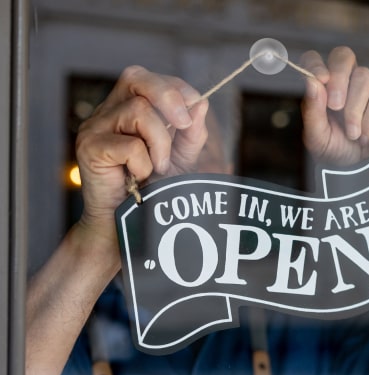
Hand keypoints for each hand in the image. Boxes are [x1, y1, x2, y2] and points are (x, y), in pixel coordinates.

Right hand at [75, 66, 208, 229]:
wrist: (125, 226)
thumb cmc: (149, 191)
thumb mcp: (178, 159)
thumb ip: (190, 134)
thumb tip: (201, 104)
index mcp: (124, 108)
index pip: (146, 78)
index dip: (174, 86)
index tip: (195, 105)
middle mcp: (106, 112)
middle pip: (135, 78)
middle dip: (169, 97)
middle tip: (185, 125)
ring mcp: (94, 128)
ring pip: (138, 111)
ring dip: (160, 143)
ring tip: (158, 169)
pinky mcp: (89, 148)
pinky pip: (129, 145)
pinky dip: (143, 164)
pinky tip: (137, 179)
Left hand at [300, 46, 368, 172]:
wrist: (362, 178)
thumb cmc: (338, 155)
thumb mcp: (317, 137)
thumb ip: (312, 111)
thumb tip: (312, 82)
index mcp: (326, 90)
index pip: (317, 60)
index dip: (316, 64)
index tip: (318, 81)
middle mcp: (349, 85)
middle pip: (343, 56)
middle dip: (338, 79)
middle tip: (335, 107)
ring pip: (364, 77)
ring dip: (354, 111)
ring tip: (352, 135)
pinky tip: (368, 136)